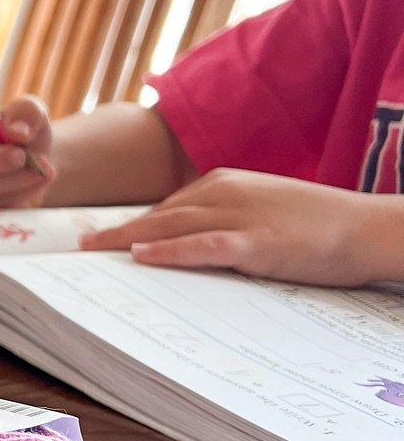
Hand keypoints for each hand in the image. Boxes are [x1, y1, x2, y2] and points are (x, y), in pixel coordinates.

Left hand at [79, 169, 402, 285]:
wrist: (366, 227)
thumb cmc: (314, 226)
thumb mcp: (259, 217)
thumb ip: (219, 227)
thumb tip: (178, 248)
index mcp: (221, 184)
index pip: (161, 208)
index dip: (125, 225)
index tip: (91, 241)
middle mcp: (223, 192)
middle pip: (156, 215)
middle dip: (114, 232)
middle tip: (74, 249)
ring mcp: (240, 215)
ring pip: (170, 225)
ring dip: (127, 239)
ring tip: (90, 253)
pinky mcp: (257, 241)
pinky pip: (205, 245)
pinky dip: (171, 250)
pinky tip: (143, 256)